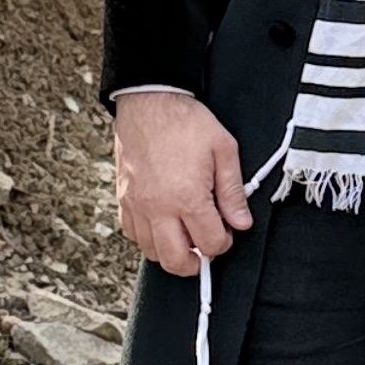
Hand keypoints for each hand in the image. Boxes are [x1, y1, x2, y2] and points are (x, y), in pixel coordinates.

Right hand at [112, 91, 251, 279]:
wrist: (148, 101)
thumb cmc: (185, 121)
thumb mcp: (223, 150)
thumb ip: (233, 191)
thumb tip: (241, 222)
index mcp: (187, 197)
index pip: (209, 244)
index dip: (223, 243)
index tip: (226, 231)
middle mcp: (159, 208)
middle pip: (176, 261)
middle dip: (196, 263)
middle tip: (205, 250)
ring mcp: (138, 205)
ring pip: (151, 252)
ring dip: (171, 252)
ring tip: (185, 237)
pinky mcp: (124, 198)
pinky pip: (131, 234)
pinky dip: (148, 238)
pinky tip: (162, 225)